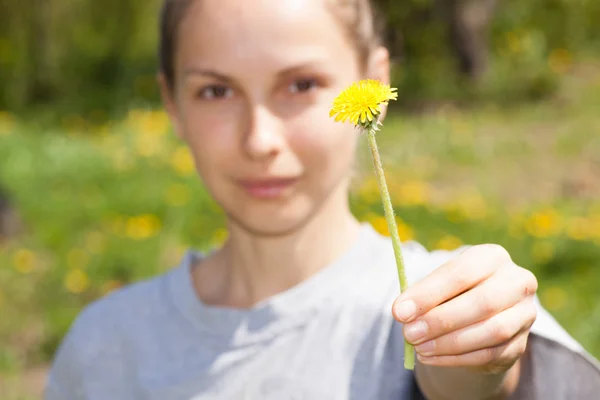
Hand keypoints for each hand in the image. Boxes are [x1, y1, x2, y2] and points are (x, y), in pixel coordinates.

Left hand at [392, 244, 537, 373]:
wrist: (480, 317)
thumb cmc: (453, 293)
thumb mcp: (438, 285)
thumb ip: (422, 295)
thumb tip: (402, 312)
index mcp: (493, 257)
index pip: (461, 273)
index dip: (428, 293)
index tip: (399, 311)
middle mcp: (517, 282)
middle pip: (482, 303)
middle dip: (440, 321)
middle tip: (409, 334)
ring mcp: (524, 314)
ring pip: (491, 331)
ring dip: (449, 343)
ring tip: (419, 348)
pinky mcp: (521, 344)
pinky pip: (489, 354)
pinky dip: (456, 358)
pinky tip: (431, 357)